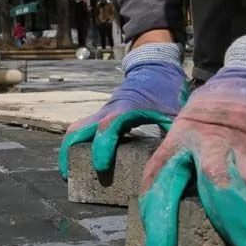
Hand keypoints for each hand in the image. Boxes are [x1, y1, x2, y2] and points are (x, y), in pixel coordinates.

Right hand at [59, 60, 187, 176]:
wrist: (154, 68)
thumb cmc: (164, 90)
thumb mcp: (173, 112)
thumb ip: (173, 135)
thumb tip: (176, 162)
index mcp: (126, 110)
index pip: (107, 128)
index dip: (102, 147)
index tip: (101, 168)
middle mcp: (108, 111)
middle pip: (79, 130)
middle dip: (70, 153)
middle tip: (69, 177)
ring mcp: (102, 113)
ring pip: (76, 129)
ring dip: (69, 149)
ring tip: (69, 173)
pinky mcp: (101, 116)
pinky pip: (83, 129)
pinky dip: (77, 144)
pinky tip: (81, 162)